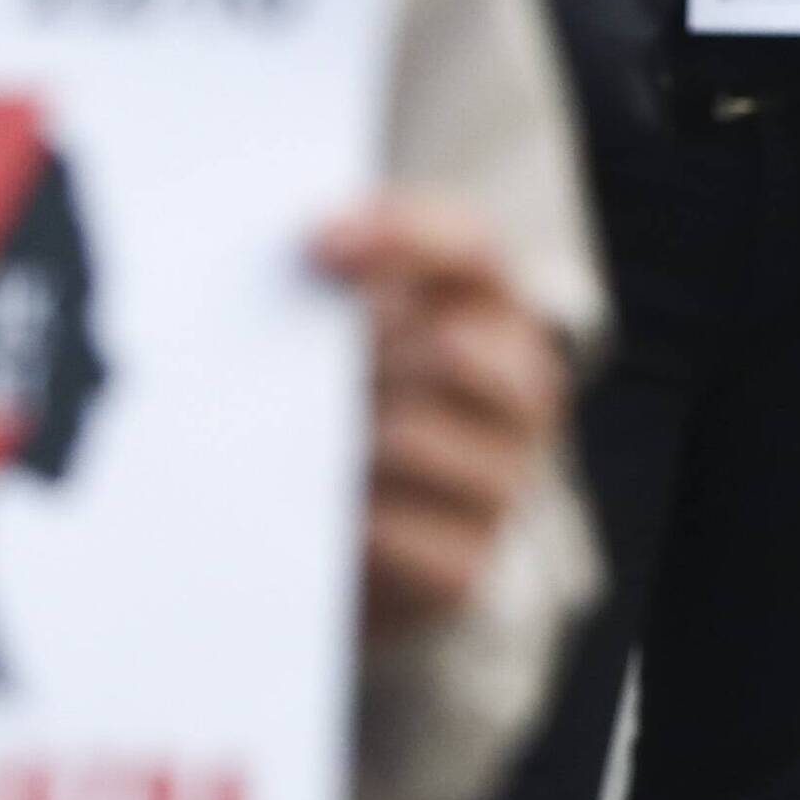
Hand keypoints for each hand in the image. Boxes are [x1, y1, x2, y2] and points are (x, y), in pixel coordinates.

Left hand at [315, 199, 566, 644]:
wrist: (356, 556)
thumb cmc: (347, 417)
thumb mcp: (348, 337)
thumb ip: (332, 288)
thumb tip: (278, 258)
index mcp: (493, 314)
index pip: (470, 249)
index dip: (401, 237)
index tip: (314, 243)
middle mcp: (520, 391)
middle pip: (446, 347)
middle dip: (362, 357)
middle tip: (295, 372)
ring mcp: (505, 479)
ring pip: (411, 437)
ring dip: (344, 442)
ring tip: (300, 448)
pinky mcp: (464, 562)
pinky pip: (390, 528)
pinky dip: (342, 518)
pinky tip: (321, 513)